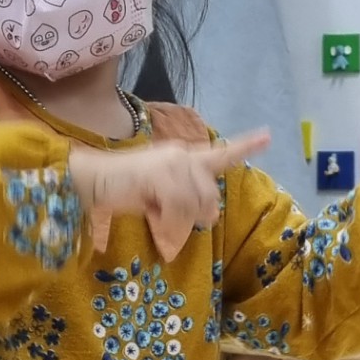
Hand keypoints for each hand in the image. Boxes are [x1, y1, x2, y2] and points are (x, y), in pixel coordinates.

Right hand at [70, 130, 269, 260]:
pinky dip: (168, 223)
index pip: (220, 153)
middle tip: (166, 220)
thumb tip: (206, 216)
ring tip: (155, 218)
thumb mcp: (160, 196)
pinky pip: (180, 209)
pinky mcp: (162, 175)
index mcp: (183, 158)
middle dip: (195, 215)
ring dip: (177, 222)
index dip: (245, 147)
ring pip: (195, 205)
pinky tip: (153, 219)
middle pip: (210, 196)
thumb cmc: (122, 190)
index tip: (268, 136)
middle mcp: (182, 156)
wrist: (90, 180)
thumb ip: (185, 201)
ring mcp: (173, 164)